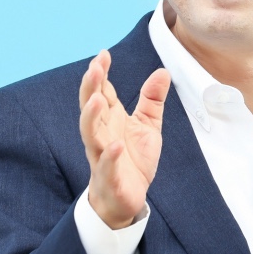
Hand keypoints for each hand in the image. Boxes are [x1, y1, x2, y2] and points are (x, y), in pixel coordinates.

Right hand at [78, 49, 170, 228]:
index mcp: (110, 119)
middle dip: (90, 88)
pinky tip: (116, 145)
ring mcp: (102, 155)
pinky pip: (107, 165)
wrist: (126, 198)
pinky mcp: (110, 177)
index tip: (103, 54)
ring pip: (90, 134)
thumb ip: (152, 100)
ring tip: (97, 99)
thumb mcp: (148, 126)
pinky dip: (110, 156)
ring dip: (91, 117)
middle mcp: (102, 134)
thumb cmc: (133, 160)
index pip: (102, 92)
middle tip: (94, 68)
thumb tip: (162, 72)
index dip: (100, 74)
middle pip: (91, 108)